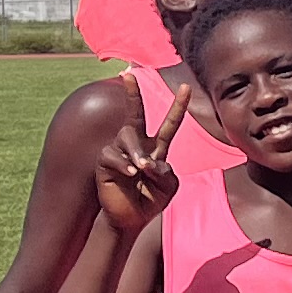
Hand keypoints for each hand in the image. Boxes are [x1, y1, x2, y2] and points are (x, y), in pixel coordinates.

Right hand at [90, 77, 195, 234]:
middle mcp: (137, 144)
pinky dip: (123, 165)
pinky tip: (129, 174)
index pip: (169, 124)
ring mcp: (119, 151)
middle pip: (134, 114)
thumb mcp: (169, 186)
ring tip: (140, 170)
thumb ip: (166, 171)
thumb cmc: (152, 200)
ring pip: (127, 137)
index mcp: (157, 148)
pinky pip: (113, 155)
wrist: (131, 219)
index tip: (186, 86)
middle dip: (131, 93)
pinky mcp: (105, 160)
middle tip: (127, 74)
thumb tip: (150, 161)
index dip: (178, 106)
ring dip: (136, 153)